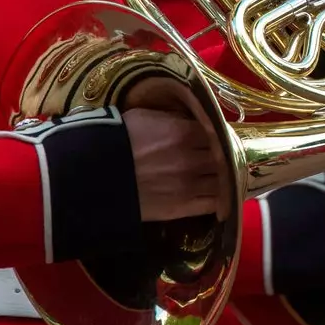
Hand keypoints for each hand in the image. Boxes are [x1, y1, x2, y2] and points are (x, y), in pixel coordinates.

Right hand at [121, 79, 228, 222]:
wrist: (91, 177)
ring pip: (225, 180)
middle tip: (233, 156)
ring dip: (230, 177)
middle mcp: (193, 158)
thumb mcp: (144, 117)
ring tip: (233, 176)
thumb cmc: (115, 141)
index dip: (223, 135)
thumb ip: (173, 118)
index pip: (219, 132)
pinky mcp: (183, 207)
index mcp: (184, 132)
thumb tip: (191, 118)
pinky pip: (214, 203)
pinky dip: (224, 200)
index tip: (225, 136)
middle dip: (230, 155)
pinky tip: (227, 198)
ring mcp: (190, 184)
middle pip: (225, 156)